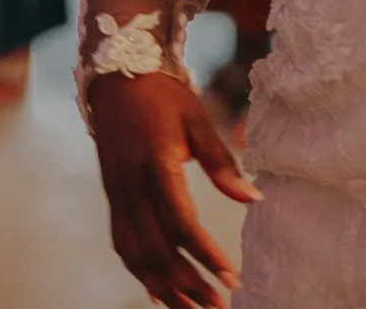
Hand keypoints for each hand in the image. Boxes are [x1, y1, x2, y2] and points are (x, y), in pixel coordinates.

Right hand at [87, 71, 258, 308]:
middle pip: (157, 249)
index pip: (180, 223)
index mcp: (156, 165)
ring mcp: (117, 195)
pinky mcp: (112, 198)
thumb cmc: (163, 97)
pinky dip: (140, 272)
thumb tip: (253, 199)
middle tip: (217, 306)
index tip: (230, 278)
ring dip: (163, 287)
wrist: (116, 79)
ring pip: (136, 255)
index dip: (205, 255)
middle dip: (187, 284)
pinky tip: (158, 293)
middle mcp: (131, 186)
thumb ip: (222, 163)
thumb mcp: (197, 121)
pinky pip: (123, 244)